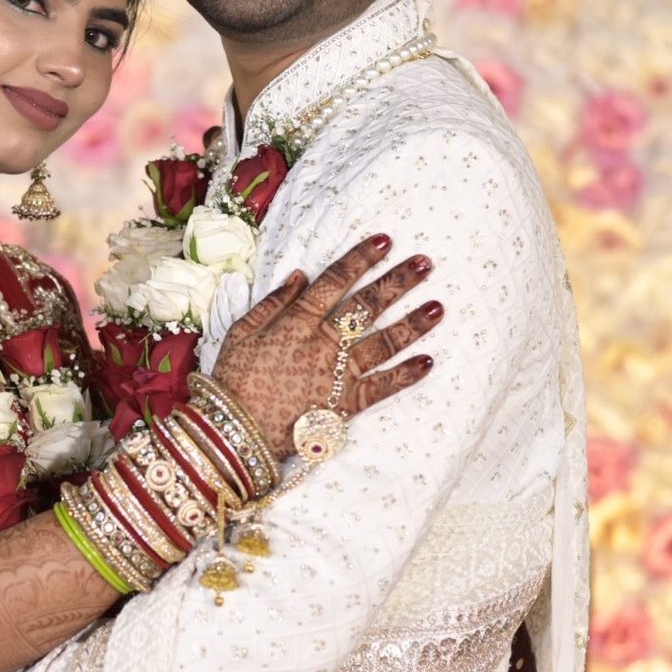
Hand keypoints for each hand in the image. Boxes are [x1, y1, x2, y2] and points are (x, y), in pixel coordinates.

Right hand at [211, 235, 440, 460]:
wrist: (236, 431)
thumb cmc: (233, 380)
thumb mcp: (241, 332)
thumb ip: (272, 303)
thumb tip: (300, 275)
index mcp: (297, 321)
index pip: (335, 281)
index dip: (361, 258)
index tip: (386, 240)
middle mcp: (323, 343)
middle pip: (367, 306)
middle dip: (397, 282)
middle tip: (425, 264)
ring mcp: (337, 373)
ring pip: (382, 343)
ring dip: (412, 324)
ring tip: (438, 307)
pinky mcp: (345, 403)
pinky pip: (381, 387)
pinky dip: (405, 376)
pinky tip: (428, 361)